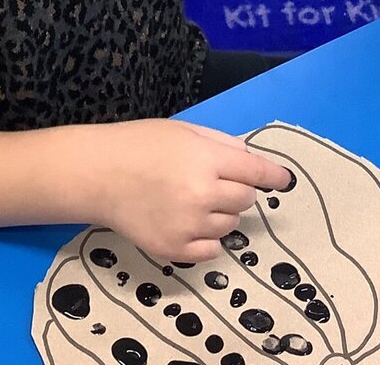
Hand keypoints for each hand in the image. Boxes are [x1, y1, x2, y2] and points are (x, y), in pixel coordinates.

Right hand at [92, 119, 291, 261]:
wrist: (96, 175)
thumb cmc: (138, 145)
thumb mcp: (183, 131)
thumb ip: (222, 145)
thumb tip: (254, 163)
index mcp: (205, 160)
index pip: (257, 172)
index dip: (274, 176)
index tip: (284, 181)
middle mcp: (202, 194)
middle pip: (246, 200)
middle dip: (235, 190)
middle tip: (208, 182)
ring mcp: (189, 225)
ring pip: (231, 225)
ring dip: (220, 214)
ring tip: (189, 201)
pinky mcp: (175, 249)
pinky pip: (213, 248)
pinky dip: (206, 237)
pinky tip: (185, 222)